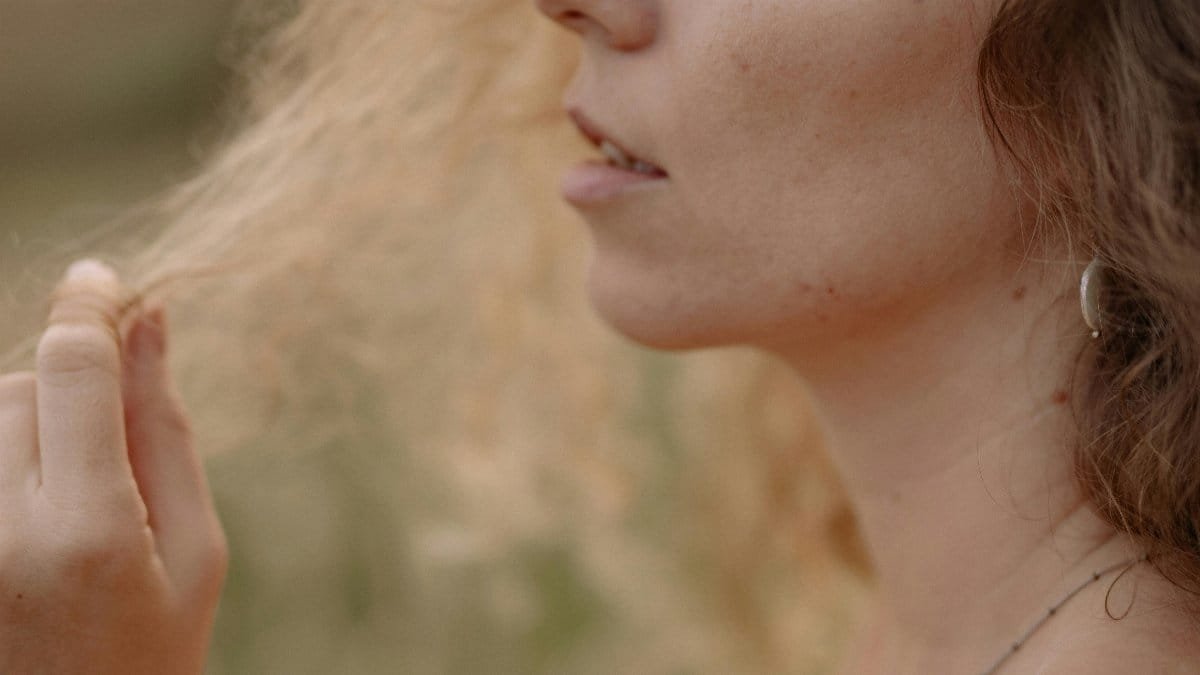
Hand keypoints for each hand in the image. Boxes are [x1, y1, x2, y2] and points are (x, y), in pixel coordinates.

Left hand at [0, 260, 226, 673]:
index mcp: (88, 531)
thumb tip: (150, 323)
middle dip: (67, 388)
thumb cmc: (153, 653)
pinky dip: (3, 455)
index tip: (103, 282)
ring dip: (27, 423)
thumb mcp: (196, 551)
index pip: (72, 370)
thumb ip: (168, 431)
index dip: (88, 309)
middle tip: (105, 454)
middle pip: (20, 386)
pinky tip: (29, 507)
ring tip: (65, 497)